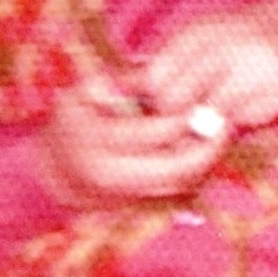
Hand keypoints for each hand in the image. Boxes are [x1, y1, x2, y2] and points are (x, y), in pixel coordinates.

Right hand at [40, 73, 228, 208]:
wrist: (52, 171)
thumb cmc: (71, 121)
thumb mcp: (80, 93)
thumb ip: (113, 82)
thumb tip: (148, 74)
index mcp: (96, 140)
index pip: (152, 134)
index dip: (182, 118)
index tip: (202, 100)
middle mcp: (112, 173)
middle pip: (175, 169)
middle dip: (206, 149)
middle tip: (226, 124)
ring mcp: (125, 194)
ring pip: (180, 184)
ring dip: (206, 162)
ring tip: (221, 134)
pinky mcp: (137, 203)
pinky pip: (175, 190)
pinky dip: (196, 171)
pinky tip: (207, 149)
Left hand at [137, 3, 277, 130]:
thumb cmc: (242, 45)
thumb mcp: (202, 43)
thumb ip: (163, 67)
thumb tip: (105, 90)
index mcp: (200, 32)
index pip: (157, 78)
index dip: (153, 102)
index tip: (161, 108)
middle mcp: (225, 45)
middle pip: (177, 101)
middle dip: (176, 119)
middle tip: (189, 119)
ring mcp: (254, 67)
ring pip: (210, 117)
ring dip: (208, 125)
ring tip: (219, 115)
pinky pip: (245, 121)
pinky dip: (241, 123)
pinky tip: (250, 108)